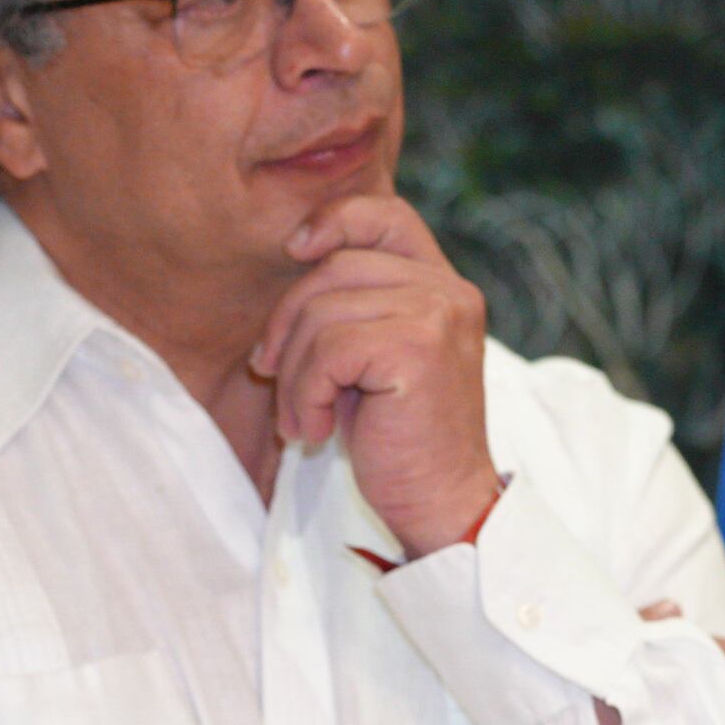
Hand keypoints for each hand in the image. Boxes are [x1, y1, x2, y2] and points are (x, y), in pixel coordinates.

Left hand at [252, 196, 498, 553]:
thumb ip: (355, 305)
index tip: (294, 250)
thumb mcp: (376, 357)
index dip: (334, 220)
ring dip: (295, 374)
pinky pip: (328, 352)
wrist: (442, 506)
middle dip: (288, 323)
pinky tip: (318, 431)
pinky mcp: (417, 348)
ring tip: (305, 420)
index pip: (387, 217)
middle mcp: (449, 292)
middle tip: (274, 376)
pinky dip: (307, 396)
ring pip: (323, 313)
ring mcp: (438, 315)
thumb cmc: (402, 440)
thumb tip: (293, 258)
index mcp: (444, 287)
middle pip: (335, 268)